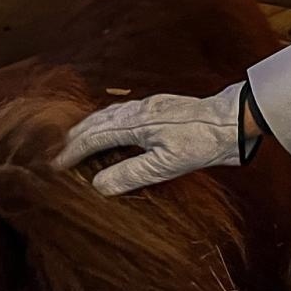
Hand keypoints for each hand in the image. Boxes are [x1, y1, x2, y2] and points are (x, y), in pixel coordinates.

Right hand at [53, 83, 243, 194]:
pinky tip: (113, 129)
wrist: (236, 119)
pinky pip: (124, 112)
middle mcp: (139, 110)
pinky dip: (108, 122)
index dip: (73, 151)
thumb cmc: (204, 142)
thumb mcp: (166, 165)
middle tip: (58, 151)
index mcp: (136, 123)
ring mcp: (151, 106)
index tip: (55, 164)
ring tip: (78, 140)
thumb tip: (97, 185)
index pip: (94, 137)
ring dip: (90, 127)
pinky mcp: (162, 107)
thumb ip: (131, 174)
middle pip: (98, 120)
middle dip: (75, 136)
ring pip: (110, 114)